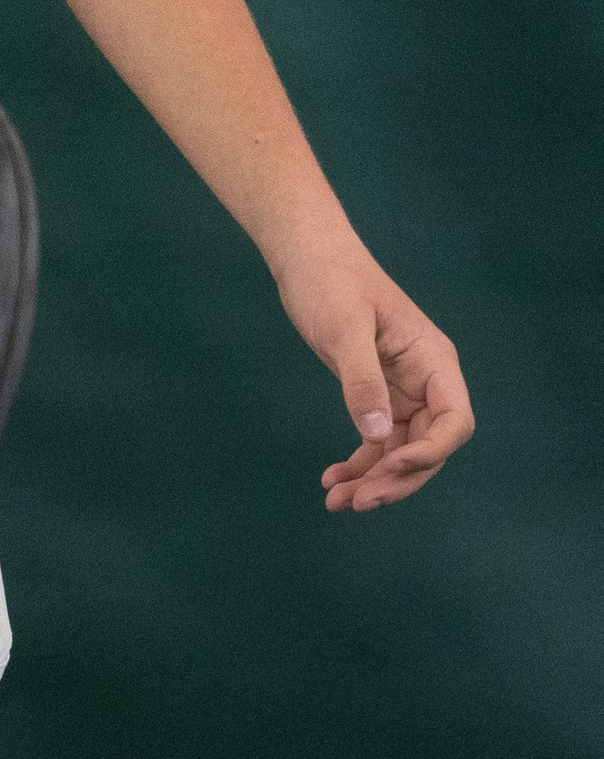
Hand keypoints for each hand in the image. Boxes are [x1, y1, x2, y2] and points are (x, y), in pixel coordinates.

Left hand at [275, 241, 474, 511]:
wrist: (306, 255)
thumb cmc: (329, 279)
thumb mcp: (344, 327)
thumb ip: (362, 379)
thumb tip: (378, 436)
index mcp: (433, 360)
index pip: (452, 421)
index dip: (429, 453)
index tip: (390, 467)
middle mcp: (426, 380)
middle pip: (428, 447)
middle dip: (396, 479)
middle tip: (356, 503)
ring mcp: (402, 390)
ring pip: (400, 451)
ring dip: (374, 481)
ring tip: (336, 502)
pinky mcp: (376, 394)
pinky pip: (378, 441)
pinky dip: (359, 464)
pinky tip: (332, 481)